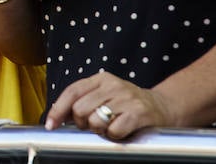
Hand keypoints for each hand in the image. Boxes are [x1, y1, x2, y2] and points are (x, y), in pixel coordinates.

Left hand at [46, 70, 177, 138]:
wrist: (164, 107)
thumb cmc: (129, 105)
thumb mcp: (105, 96)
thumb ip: (84, 101)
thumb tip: (58, 116)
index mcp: (101, 79)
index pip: (72, 91)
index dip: (58, 109)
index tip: (51, 124)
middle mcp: (113, 85)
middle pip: (80, 109)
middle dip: (83, 123)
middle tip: (94, 126)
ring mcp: (126, 98)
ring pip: (95, 120)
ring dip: (99, 130)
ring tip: (110, 127)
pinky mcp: (138, 113)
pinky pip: (114, 130)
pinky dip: (114, 136)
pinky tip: (122, 131)